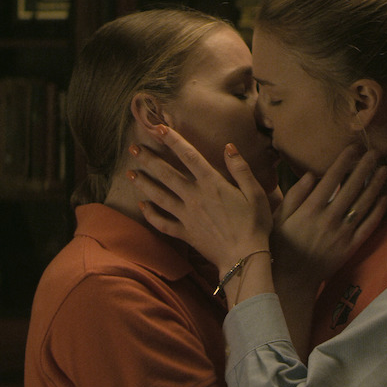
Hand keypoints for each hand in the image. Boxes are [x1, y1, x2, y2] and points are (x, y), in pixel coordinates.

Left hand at [129, 124, 272, 272]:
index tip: (158, 128)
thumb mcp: (256, 193)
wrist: (244, 258)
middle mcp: (194, 197)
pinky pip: (162, 223)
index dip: (173, 140)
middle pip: (166, 174)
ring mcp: (186, 216)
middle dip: (148, 160)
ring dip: (143, 184)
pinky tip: (142, 206)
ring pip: (159, 196)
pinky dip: (150, 214)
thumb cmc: (255, 225)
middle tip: (133, 149)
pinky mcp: (184, 233)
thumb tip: (229, 147)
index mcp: (212, 184)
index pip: (189, 156)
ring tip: (130, 174)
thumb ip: (241, 169)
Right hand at [272, 145, 386, 293]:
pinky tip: (385, 197)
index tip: (353, 148)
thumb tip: (311, 175)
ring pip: (364, 204)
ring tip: (385, 169)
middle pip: (352, 188)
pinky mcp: (351, 246)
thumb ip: (294, 195)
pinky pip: (368, 226)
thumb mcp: (279, 218)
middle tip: (375, 152)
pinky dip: (378, 211)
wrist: (292, 279)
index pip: (331, 179)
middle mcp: (329, 218)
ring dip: (376, 185)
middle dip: (365, 167)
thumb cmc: (281, 246)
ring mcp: (343, 233)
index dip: (344, 162)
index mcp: (310, 209)